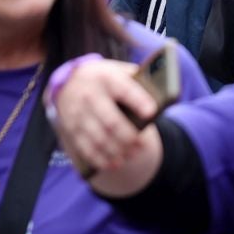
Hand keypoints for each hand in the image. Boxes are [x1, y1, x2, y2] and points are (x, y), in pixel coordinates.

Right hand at [52, 57, 158, 174]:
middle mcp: (90, 96)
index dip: (138, 102)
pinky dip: (100, 159)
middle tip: (141, 145)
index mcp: (107, 78)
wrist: (72, 81)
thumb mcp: (120, 70)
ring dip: (116, 151)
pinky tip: (113, 163)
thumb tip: (163, 95)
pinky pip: (85, 147)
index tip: (152, 112)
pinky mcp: (71, 128)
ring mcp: (78, 114)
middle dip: (128, 136)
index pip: (125, 90)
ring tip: (131, 155)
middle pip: (111, 121)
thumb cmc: (107, 78)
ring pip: (98, 138)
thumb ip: (138, 79)